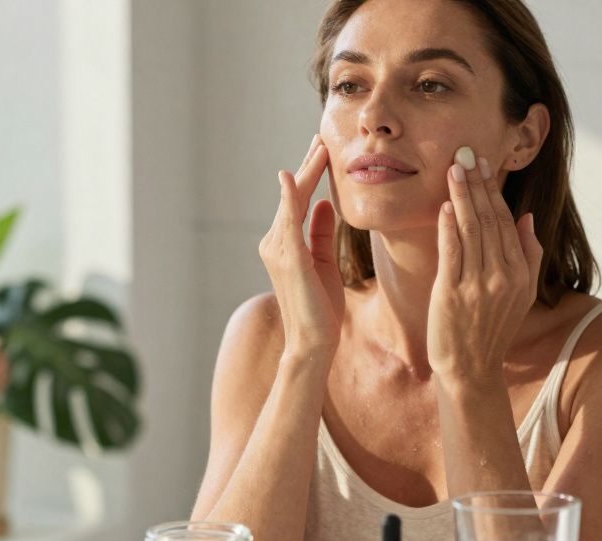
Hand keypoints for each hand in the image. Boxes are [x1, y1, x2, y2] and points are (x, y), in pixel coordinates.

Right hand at [259, 134, 342, 361]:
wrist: (314, 342)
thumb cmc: (321, 309)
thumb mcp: (324, 262)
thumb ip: (322, 232)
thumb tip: (326, 203)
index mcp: (285, 244)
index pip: (299, 201)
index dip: (311, 175)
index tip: (323, 150)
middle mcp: (275, 243)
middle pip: (293, 196)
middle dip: (308, 166)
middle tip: (321, 138)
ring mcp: (278, 250)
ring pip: (292, 202)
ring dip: (305, 173)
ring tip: (320, 148)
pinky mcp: (288, 258)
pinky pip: (288, 221)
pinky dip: (290, 198)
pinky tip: (292, 177)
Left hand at [428, 147, 542, 387]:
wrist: (471, 369)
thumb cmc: (491, 329)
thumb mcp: (521, 294)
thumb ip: (527, 255)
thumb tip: (526, 217)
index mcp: (520, 274)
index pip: (506, 221)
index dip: (493, 190)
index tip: (483, 164)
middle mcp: (502, 277)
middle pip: (489, 220)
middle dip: (477, 184)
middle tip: (466, 154)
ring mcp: (478, 285)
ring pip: (471, 231)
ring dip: (462, 197)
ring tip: (454, 170)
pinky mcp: (452, 294)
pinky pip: (451, 252)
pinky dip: (448, 227)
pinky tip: (444, 206)